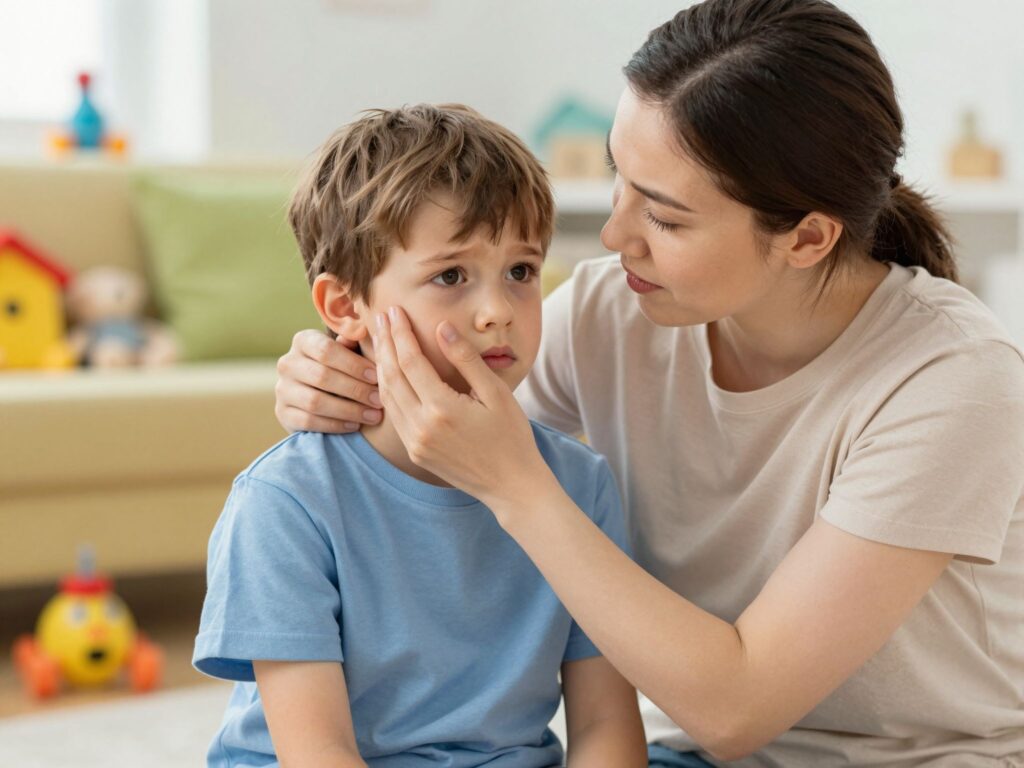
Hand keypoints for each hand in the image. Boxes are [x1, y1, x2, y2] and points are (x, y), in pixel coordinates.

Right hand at [275, 330, 382, 433]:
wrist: (320, 396)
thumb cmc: (343, 368)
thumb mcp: (349, 353)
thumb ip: (355, 345)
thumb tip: (363, 332)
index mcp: (304, 340)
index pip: (326, 350)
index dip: (353, 364)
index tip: (377, 376)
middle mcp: (288, 363)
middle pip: (322, 376)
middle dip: (355, 390)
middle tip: (379, 400)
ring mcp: (282, 389)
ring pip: (315, 401)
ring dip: (348, 410)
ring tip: (373, 416)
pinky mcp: (282, 413)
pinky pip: (308, 421)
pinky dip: (334, 425)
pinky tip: (355, 425)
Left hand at [373, 306, 551, 504]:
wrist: (512, 485)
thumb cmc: (512, 436)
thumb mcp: (496, 394)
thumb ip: (466, 360)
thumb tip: (442, 328)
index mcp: (442, 409)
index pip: (410, 361)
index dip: (401, 333)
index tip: (395, 311)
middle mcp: (421, 427)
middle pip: (391, 375)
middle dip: (385, 343)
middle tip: (381, 317)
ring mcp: (415, 442)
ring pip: (387, 396)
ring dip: (381, 365)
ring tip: (381, 339)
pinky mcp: (415, 452)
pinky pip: (394, 415)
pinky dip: (387, 390)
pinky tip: (389, 373)